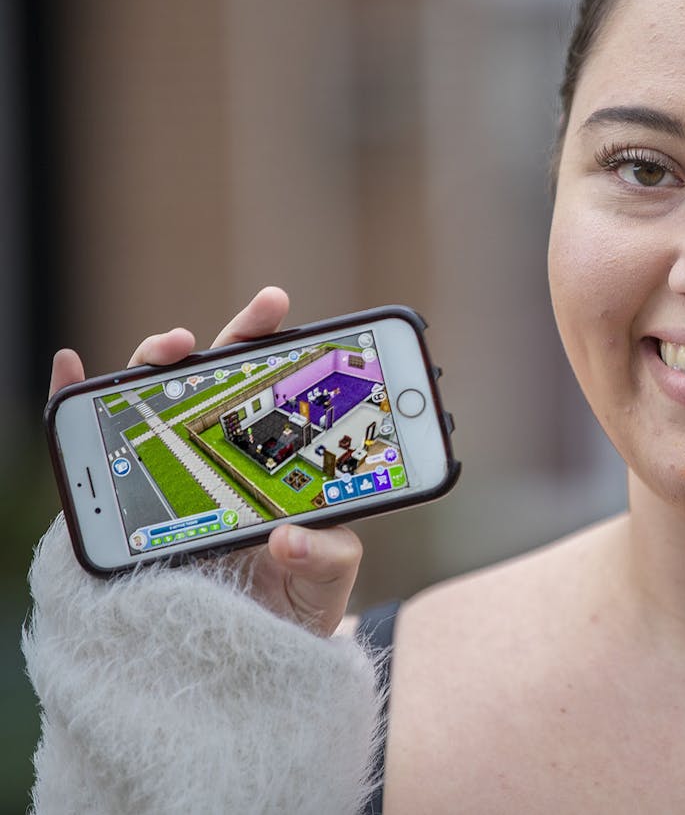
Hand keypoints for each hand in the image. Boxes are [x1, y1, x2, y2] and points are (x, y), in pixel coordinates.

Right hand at [49, 287, 362, 636]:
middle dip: (236, 338)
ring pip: (156, 407)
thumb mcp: (326, 583)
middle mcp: (221, 464)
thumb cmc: (295, 608)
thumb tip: (290, 538)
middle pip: (219, 387)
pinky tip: (71, 370)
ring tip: (172, 345)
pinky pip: (93, 457)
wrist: (254, 661)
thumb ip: (326, 557)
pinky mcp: (125, 512)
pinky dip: (74, 405)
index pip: (271, 396)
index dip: (274, 348)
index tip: (281, 309)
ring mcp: (170, 481)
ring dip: (158, 365)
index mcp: (272, 469)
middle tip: (263, 310)